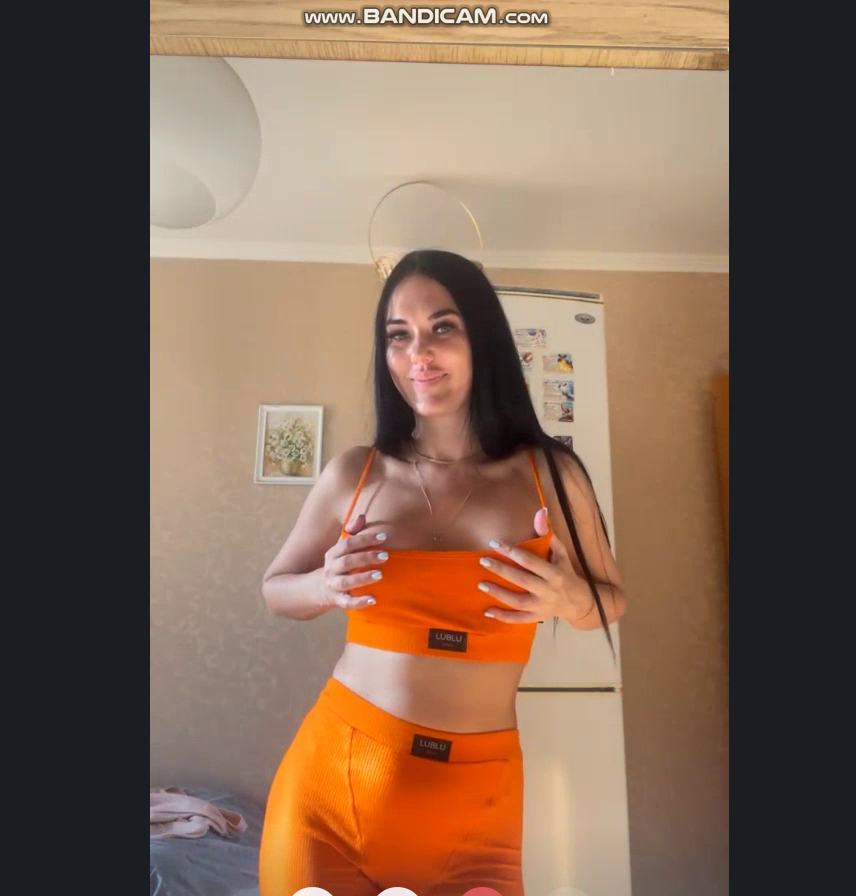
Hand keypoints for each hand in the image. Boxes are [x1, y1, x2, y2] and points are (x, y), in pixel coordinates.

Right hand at [318, 514, 387, 610]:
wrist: (316, 590)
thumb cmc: (337, 565)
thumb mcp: (341, 549)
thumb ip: (352, 532)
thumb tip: (362, 517)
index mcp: (333, 554)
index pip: (347, 544)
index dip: (364, 539)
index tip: (383, 537)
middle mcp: (331, 569)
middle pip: (347, 561)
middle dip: (366, 558)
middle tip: (386, 556)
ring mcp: (333, 585)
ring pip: (346, 582)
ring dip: (362, 578)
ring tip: (380, 575)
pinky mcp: (336, 600)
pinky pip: (346, 602)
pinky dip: (359, 602)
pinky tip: (373, 600)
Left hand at [478, 508, 594, 623]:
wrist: (578, 602)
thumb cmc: (566, 572)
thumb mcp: (560, 553)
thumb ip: (547, 534)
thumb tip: (540, 511)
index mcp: (554, 572)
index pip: (531, 561)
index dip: (512, 552)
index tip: (494, 544)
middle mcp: (548, 590)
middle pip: (522, 580)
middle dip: (502, 570)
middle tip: (483, 561)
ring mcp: (542, 606)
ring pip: (518, 602)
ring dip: (499, 594)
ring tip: (481, 585)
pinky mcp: (537, 617)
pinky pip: (519, 619)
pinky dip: (503, 617)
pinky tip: (487, 611)